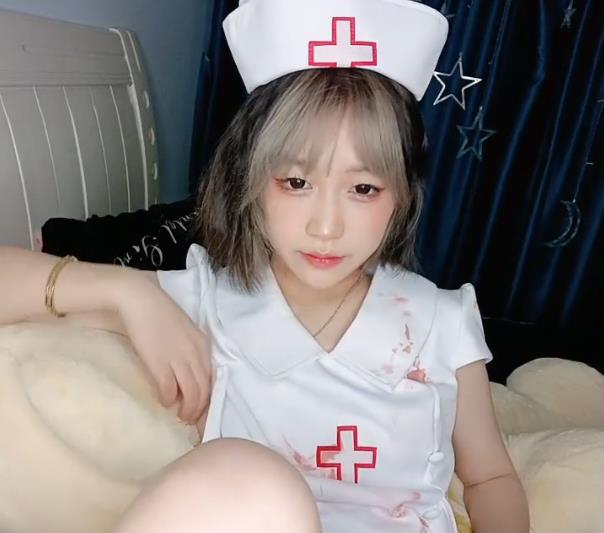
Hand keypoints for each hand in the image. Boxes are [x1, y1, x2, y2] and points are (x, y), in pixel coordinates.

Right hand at [116, 272, 211, 423]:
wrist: (140, 300)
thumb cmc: (160, 314)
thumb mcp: (185, 331)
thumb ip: (190, 350)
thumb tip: (188, 375)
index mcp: (204, 345)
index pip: (213, 379)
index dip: (209, 399)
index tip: (204, 411)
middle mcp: (196, 354)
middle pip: (205, 390)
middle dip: (200, 410)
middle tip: (191, 420)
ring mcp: (179, 359)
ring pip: (192, 394)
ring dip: (186, 410)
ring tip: (180, 416)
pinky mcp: (160, 364)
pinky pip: (169, 391)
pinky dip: (168, 400)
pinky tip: (164, 401)